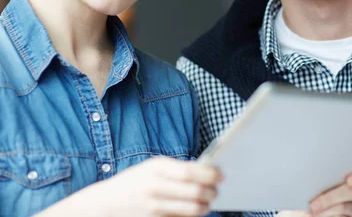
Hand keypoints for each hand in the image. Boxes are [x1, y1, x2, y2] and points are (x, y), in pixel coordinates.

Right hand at [36, 157, 221, 216]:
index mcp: (156, 167)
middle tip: (216, 191)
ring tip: (207, 202)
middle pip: (196, 191)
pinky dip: (192, 216)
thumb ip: (176, 169)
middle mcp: (155, 186)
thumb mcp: (151, 167)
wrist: (104, 204)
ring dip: (205, 206)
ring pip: (192, 209)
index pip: (192, 171)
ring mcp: (153, 207)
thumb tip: (208, 171)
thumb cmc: (134, 182)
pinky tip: (193, 211)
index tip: (221, 175)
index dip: (211, 174)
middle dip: (212, 192)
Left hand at [277, 164, 351, 216]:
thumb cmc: (303, 188)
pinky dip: (329, 216)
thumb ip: (320, 166)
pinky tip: (318, 215)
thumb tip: (316, 156)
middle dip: (332, 197)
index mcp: (350, 172)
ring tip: (312, 209)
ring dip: (327, 208)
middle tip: (314, 203)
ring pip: (348, 207)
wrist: (297, 208)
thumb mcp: (309, 173)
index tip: (349, 180)